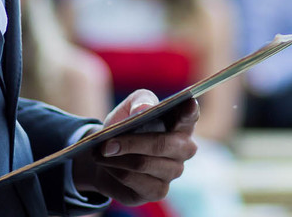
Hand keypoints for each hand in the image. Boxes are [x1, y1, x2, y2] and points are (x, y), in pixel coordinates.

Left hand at [72, 90, 199, 204]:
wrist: (108, 155)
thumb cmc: (126, 126)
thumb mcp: (130, 107)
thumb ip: (140, 101)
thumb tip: (144, 109)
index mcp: (182, 123)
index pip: (190, 115)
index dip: (190, 110)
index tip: (188, 102)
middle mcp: (184, 149)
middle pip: (162, 145)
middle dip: (131, 143)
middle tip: (105, 143)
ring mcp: (174, 171)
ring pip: (143, 164)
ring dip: (117, 158)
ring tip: (101, 152)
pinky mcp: (158, 191)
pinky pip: (134, 181)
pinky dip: (116, 171)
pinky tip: (108, 165)